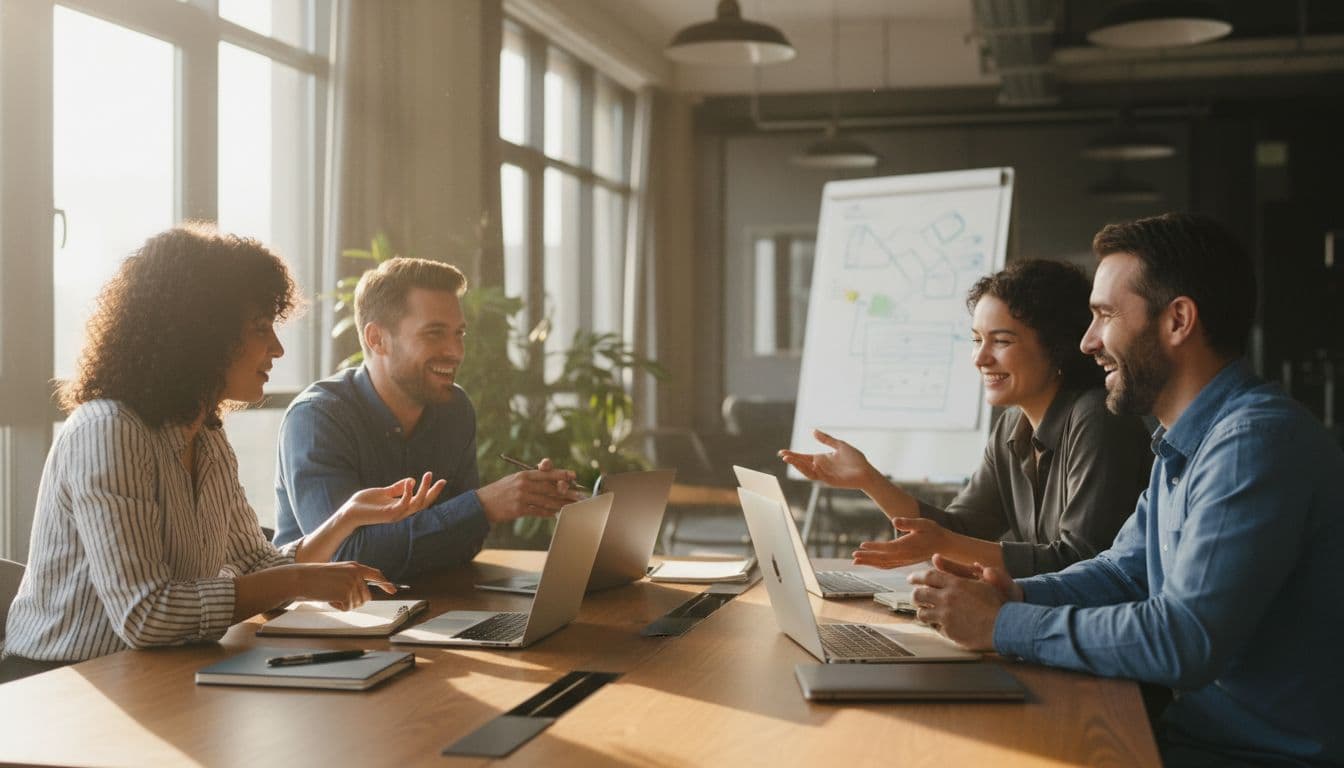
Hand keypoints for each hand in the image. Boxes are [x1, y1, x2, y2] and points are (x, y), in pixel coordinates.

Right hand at [288, 561, 391, 610]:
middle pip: (367, 596)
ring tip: (331, 594)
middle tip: (337, 596)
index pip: (375, 574)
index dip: (385, 583)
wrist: (302, 578)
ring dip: (345, 603)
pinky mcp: (346, 592)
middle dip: (354, 600)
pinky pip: (348, 607)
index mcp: (355, 566)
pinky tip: (329, 598)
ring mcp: (352, 583)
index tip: (393, 590)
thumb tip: (364, 594)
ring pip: (358, 603)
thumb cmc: (316, 577)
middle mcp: (357, 573)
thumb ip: (352, 578)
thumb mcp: (338, 572)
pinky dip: (338, 607)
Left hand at [336, 473, 446, 527]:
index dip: (431, 491)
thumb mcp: (383, 492)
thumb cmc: (364, 503)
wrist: (349, 511)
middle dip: (433, 492)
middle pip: (423, 504)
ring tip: (427, 476)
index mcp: (400, 507)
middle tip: (442, 480)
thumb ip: (397, 488)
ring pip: (417, 504)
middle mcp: (401, 512)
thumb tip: (412, 480)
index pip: (420, 500)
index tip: (441, 480)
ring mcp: (396, 514)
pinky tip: (411, 482)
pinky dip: (409, 493)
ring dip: (424, 490)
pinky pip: (404, 504)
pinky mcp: (389, 514)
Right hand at [477, 457, 584, 523]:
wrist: (482, 504)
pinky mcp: (519, 510)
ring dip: (560, 504)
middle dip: (566, 492)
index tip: (573, 476)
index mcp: (523, 474)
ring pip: (546, 501)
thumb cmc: (500, 491)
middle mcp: (523, 484)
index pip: (546, 473)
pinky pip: (537, 511)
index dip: (561, 474)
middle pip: (549, 488)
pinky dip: (547, 513)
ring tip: (570, 505)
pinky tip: (555, 514)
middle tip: (578, 495)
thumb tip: (548, 478)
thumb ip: (530, 478)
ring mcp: (521, 497)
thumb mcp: (514, 479)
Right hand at [778, 429, 879, 490]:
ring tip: (790, 460)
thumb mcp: (839, 445)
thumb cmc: (855, 459)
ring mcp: (825, 475)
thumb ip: (826, 439)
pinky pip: (821, 476)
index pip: (803, 457)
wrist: (866, 471)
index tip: (782, 452)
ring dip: (799, 467)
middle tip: (783, 455)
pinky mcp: (832, 481)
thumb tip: (813, 431)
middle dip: (793, 460)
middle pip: (803, 465)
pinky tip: (812, 463)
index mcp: (821, 460)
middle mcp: (821, 468)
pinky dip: (816, 470)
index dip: (793, 455)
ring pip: (808, 472)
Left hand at [851, 517, 949, 568]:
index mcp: (907, 547)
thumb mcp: (923, 523)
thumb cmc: (933, 531)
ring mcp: (904, 561)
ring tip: (855, 561)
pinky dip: (877, 564)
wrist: (944, 545)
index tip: (861, 546)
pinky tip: (869, 562)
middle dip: (867, 558)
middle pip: (882, 559)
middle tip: (853, 556)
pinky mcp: (904, 562)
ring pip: (884, 564)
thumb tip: (894, 521)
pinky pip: (888, 565)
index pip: (887, 549)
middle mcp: (904, 557)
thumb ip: (909, 523)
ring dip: (869, 563)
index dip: (873, 548)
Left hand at [905, 554, 1021, 649]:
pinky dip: (936, 625)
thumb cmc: (998, 603)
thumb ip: (963, 570)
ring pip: (922, 613)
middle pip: (919, 594)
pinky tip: (940, 624)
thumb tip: (945, 560)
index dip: (917, 577)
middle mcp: (947, 598)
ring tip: (926, 611)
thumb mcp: (983, 580)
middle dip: (915, 595)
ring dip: (923, 611)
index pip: (928, 576)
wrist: (1006, 626)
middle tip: (916, 596)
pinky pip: (934, 628)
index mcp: (955, 584)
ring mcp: (946, 616)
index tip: (911, 579)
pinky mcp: (949, 631)